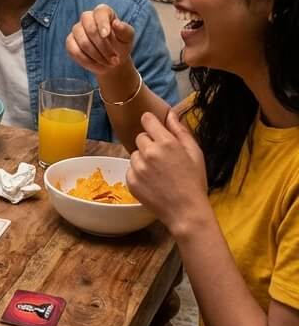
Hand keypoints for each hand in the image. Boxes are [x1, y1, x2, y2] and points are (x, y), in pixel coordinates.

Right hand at [66, 3, 134, 79]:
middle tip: (115, 60)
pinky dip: (88, 62)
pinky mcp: (70, 42)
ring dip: (98, 57)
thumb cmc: (120, 44)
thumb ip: (125, 30)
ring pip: (83, 43)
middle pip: (90, 30)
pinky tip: (98, 66)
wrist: (112, 58)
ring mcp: (76, 30)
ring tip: (109, 64)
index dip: (102, 23)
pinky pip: (75, 52)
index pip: (100, 12)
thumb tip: (117, 24)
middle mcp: (87, 18)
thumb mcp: (128, 38)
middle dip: (104, 47)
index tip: (106, 35)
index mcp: (103, 12)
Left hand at [127, 110, 209, 232]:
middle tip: (163, 158)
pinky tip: (152, 182)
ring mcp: (138, 167)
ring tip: (159, 172)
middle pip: (140, 137)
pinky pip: (130, 169)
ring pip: (135, 154)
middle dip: (150, 144)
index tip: (154, 128)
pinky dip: (138, 173)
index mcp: (166, 143)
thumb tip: (171, 114)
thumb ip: (180, 131)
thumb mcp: (195, 153)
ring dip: (143, 159)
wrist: (186, 211)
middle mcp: (149, 152)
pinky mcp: (130, 180)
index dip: (151, 123)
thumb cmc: (194, 182)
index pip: (147, 119)